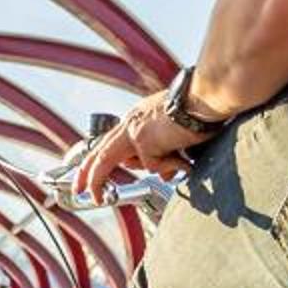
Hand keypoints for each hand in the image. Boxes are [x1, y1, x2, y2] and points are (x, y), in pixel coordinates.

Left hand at [73, 89, 202, 203]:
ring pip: (116, 162)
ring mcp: (135, 132)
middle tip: (81, 191)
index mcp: (136, 119)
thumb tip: (163, 172)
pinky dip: (171, 165)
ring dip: (133, 173)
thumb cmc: (198, 109)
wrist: (206, 96)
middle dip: (87, 175)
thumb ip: (162, 151)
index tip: (90, 172)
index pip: (109, 142)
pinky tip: (184, 155)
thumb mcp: (172, 132)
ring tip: (157, 167)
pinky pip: (154, 166)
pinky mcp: (144, 141)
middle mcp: (131, 123)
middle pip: (99, 153)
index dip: (97, 159)